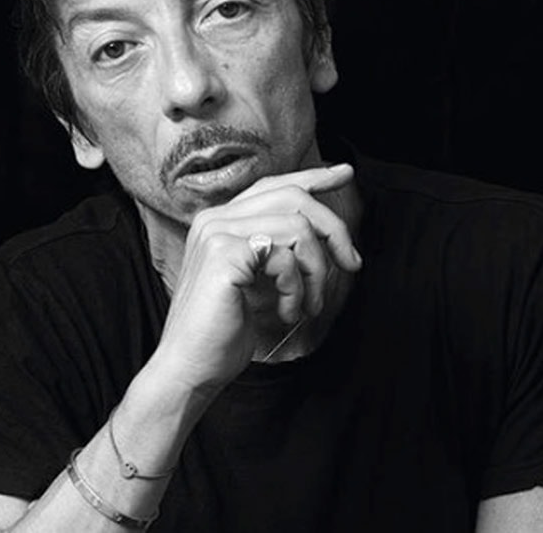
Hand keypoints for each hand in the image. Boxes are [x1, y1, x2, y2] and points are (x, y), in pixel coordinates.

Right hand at [148, 163, 362, 392]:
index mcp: (220, 222)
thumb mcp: (258, 283)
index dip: (313, 178)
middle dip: (333, 230)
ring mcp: (217, 233)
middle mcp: (215, 219)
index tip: (345, 174)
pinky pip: (285, 257)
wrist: (190, 367)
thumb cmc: (223, 332)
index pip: (273, 186)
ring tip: (310, 305)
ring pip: (297, 227)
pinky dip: (297, 288)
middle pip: (293, 197)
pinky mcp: (224, 255)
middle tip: (352, 264)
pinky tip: (287, 311)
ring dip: (316, 272)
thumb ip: (278, 253)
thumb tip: (324, 237)